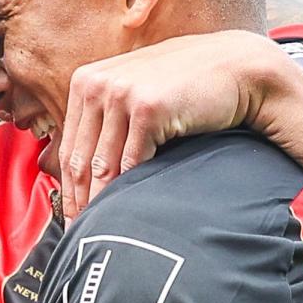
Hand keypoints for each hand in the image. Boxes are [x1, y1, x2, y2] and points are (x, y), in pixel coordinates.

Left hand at [56, 31, 292, 219]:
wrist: (234, 67)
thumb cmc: (184, 88)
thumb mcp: (133, 93)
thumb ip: (104, 120)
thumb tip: (79, 170)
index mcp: (87, 81)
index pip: (69, 147)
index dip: (68, 189)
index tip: (70, 218)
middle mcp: (98, 84)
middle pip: (81, 159)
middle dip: (80, 202)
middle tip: (80, 235)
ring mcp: (122, 93)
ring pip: (104, 164)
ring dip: (101, 202)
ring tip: (101, 231)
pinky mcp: (148, 107)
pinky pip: (132, 161)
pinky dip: (129, 189)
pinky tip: (128, 210)